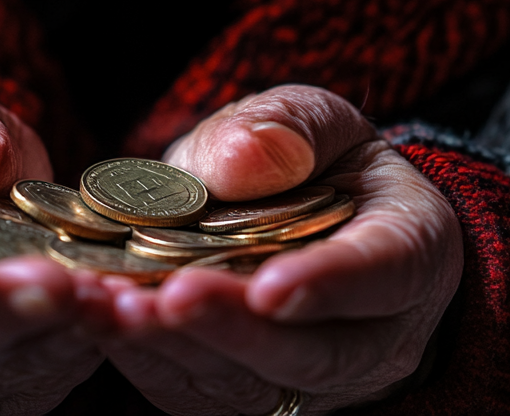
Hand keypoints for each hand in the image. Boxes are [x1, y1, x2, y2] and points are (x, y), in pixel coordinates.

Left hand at [101, 86, 462, 413]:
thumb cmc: (322, 160)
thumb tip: (242, 159)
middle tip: (166, 298)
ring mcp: (316, 377)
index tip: (269, 287)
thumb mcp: (319, 120)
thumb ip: (288, 127)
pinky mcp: (254, 392)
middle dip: (231, 328)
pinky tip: (100, 319)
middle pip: (308, 353)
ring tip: (110, 307)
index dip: (328, 286)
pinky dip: (146, 358)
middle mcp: (375, 333)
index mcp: (409, 247)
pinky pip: (202, 393)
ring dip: (174, 349)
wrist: (317, 215)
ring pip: (248, 386)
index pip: (384, 276)